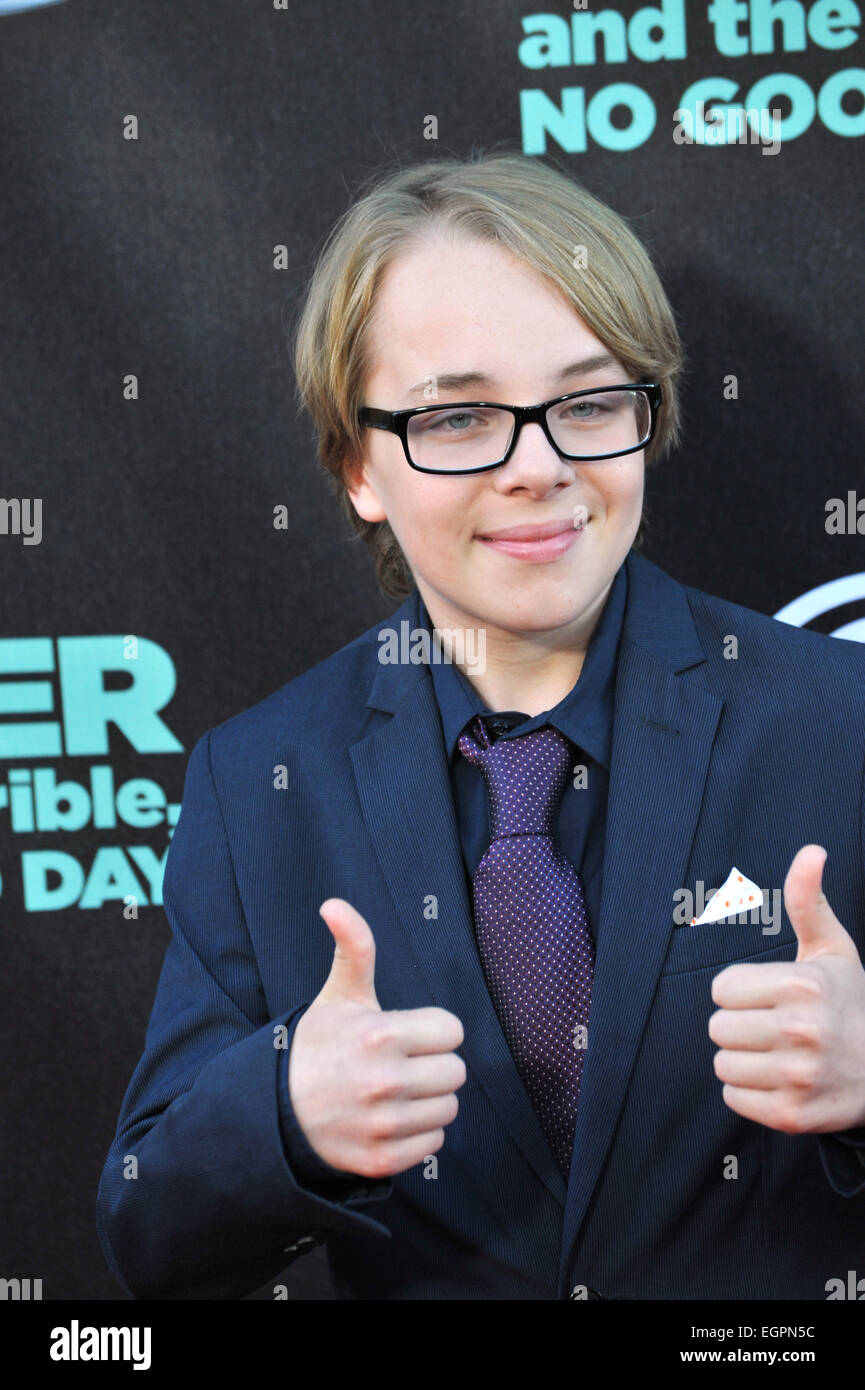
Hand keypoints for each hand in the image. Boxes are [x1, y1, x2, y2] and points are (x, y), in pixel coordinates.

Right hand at [288, 898, 466, 1178]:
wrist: (276, 1109)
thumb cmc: (318, 1045)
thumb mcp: (339, 994)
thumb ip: (354, 947)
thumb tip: (333, 903)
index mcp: (380, 1034)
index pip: (452, 1031)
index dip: (431, 1031)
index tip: (405, 1035)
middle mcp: (384, 1081)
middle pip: (456, 1071)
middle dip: (433, 1065)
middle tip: (401, 1064)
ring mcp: (382, 1124)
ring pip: (448, 1108)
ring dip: (428, 1100)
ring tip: (394, 1091)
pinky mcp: (381, 1159)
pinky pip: (434, 1143)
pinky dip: (418, 1133)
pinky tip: (389, 1119)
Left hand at [709, 844, 864, 1133]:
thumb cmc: (851, 1003)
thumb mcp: (832, 949)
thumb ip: (808, 901)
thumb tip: (811, 851)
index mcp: (801, 985)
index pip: (721, 989)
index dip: (741, 993)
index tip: (770, 998)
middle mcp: (800, 1030)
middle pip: (718, 1028)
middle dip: (741, 1026)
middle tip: (775, 1028)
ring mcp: (798, 1076)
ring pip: (723, 1064)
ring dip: (744, 1060)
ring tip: (777, 1054)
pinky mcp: (794, 1114)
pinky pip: (734, 1098)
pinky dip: (750, 1092)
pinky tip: (780, 1081)